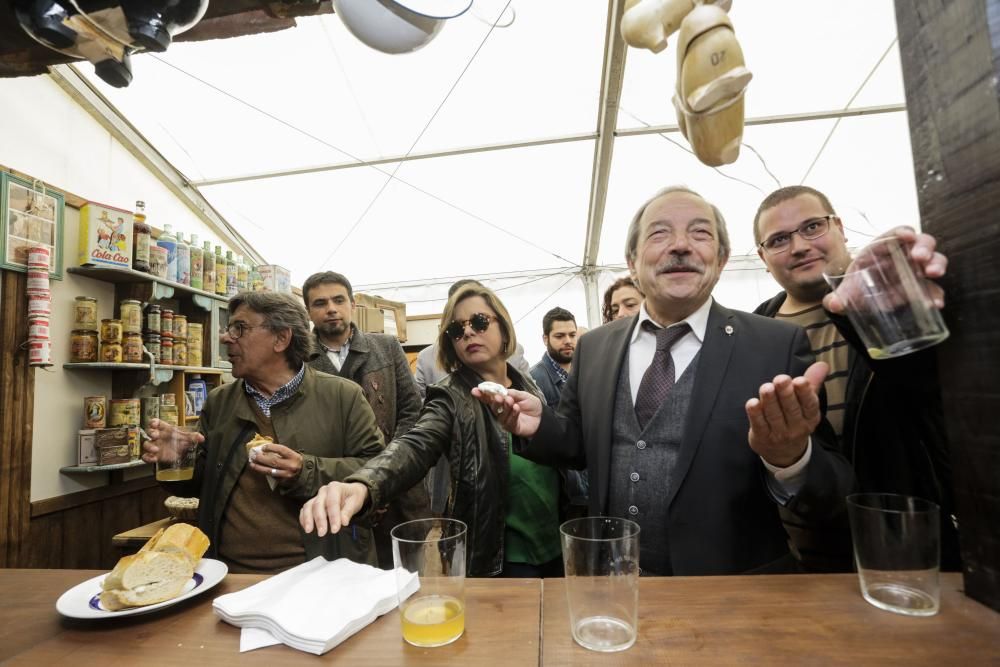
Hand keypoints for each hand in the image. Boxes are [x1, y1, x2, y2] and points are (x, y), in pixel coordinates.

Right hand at [141, 418, 203, 463]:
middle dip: (151, 433)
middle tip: (156, 435)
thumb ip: (194, 437)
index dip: (153, 422)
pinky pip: (146, 457)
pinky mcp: (155, 456)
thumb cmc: (181, 440)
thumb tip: (202, 438)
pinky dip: (148, 458)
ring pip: (146, 444)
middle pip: (150, 432)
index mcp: (164, 429)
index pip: (155, 422)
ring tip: (156, 449)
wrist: (181, 452)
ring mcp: (155, 446)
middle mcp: (158, 437)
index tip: (154, 424)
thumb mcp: (187, 437)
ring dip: (149, 446)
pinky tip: (153, 458)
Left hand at [249, 442, 303, 481]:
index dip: (271, 447)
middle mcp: (290, 466)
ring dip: (259, 467)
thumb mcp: (293, 455)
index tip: (263, 447)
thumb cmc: (296, 462)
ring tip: (252, 464)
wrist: (304, 474)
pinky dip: (264, 472)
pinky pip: (271, 476)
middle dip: (261, 458)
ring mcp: (286, 475)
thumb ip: (282, 452)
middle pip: (273, 461)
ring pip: (270, 471)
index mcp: (294, 457)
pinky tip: (259, 469)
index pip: (281, 450)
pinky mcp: (283, 481)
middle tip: (254, 455)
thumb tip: (266, 449)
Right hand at [299, 482, 368, 536]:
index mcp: (335, 487)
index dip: (333, 517)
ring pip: (308, 506)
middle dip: (319, 520)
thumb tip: (343, 522)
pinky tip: (306, 527)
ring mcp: (316, 496)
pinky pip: (305, 509)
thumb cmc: (352, 497)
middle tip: (322, 533)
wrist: (350, 493)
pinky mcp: (312, 503)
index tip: (335, 529)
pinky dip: (303, 518)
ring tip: (309, 531)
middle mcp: (324, 491)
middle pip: (318, 504)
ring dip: (308, 519)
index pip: (332, 502)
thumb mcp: (355, 502)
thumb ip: (348, 512)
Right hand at [470, 387, 542, 436]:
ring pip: (501, 414)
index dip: (482, 395)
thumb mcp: (523, 395)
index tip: (475, 390)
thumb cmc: (532, 405)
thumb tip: (501, 391)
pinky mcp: (512, 427)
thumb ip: (512, 393)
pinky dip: (513, 414)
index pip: (490, 398)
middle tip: (498, 397)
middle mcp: (502, 411)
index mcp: (503, 402)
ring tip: (511, 401)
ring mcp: (506, 420)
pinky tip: (516, 408)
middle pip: (493, 407)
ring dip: (505, 407)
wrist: (543, 417)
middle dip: (494, 402)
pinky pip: (509, 421)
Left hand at [746, 362, 827, 466]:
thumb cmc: (795, 420)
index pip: (810, 405)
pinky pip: (759, 424)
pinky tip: (752, 403)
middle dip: (786, 394)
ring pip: (774, 416)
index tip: (800, 380)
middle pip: (791, 410)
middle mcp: (796, 427)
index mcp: (810, 417)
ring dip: (770, 401)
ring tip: (766, 387)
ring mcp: (779, 434)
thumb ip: (812, 383)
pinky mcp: (762, 437)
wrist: (784, 453)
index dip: (805, 393)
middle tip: (781, 379)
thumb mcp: (806, 404)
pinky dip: (755, 414)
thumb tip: (822, 365)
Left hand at [824, 226, 947, 312]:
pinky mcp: (921, 287)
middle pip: (921, 242)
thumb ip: (840, 296)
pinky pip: (933, 288)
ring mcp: (915, 270)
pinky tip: (935, 303)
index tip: (907, 236)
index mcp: (883, 247)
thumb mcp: (847, 290)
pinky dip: (935, 294)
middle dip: (925, 247)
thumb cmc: (857, 284)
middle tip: (921, 258)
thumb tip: (833, 304)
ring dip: (937, 264)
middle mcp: (903, 254)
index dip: (903, 232)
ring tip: (933, 274)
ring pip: (934, 260)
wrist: (863, 300)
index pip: (896, 233)